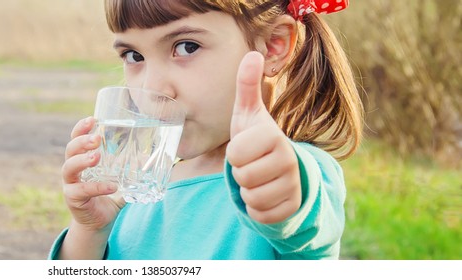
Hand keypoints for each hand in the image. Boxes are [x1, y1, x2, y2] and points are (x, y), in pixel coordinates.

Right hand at [62, 117, 125, 232]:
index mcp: (81, 159)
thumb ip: (130, 168)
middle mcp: (72, 170)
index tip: (93, 119)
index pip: (75, 138)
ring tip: (97, 156)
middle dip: (81, 141)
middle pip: (69, 150)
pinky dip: (96, 187)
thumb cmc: (108, 196)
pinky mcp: (73, 199)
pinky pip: (82, 190)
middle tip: (97, 138)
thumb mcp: (120, 179)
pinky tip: (111, 186)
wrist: (99, 223)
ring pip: (68, 168)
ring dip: (82, 160)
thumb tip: (149, 157)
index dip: (81, 128)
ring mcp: (70, 185)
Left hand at [226, 52, 301, 223]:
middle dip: (240, 173)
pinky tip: (264, 194)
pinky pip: (260, 215)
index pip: (237, 154)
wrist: (278, 168)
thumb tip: (252, 53)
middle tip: (251, 164)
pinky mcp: (292, 208)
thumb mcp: (248, 113)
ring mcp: (293, 186)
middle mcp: (289, 161)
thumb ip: (247, 86)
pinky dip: (256, 208)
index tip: (246, 148)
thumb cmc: (256, 139)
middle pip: (243, 177)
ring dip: (247, 191)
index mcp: (275, 137)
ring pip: (252, 198)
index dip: (235, 154)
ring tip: (257, 177)